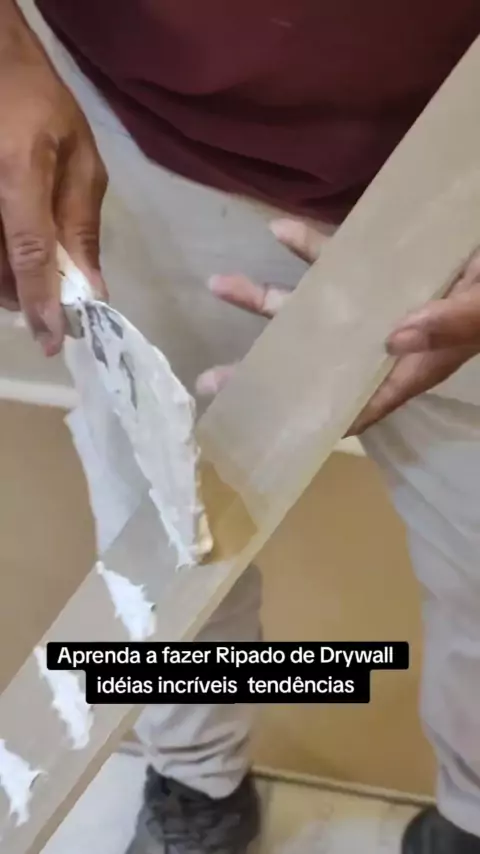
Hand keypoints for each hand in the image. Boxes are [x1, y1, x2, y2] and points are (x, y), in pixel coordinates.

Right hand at [0, 2, 107, 354]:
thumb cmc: (42, 106)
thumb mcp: (81, 159)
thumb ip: (83, 225)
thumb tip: (91, 287)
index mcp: (19, 173)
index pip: (29, 252)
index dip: (41, 300)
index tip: (52, 339)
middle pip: (0, 270)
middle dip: (27, 300)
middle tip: (52, 313)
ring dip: (12, 287)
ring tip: (37, 287)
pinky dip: (3, 265)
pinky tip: (17, 263)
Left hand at [196, 219, 479, 434]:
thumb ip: (449, 325)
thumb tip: (392, 336)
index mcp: (409, 366)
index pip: (356, 404)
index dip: (314, 420)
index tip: (267, 431)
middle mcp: (382, 339)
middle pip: (314, 360)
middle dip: (264, 368)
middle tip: (211, 382)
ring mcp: (374, 301)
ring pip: (310, 306)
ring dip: (265, 297)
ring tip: (219, 284)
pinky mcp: (376, 265)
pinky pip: (333, 258)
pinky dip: (306, 245)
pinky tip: (277, 229)